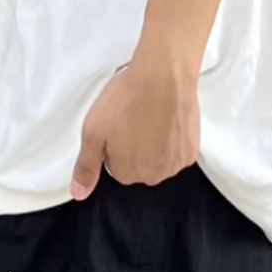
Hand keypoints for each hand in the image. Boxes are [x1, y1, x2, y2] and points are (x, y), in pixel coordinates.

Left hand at [71, 53, 198, 199]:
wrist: (163, 77)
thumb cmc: (126, 101)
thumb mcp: (93, 133)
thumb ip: (86, 167)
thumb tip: (79, 194)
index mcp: (127, 174)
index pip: (115, 167)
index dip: (113, 144)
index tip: (116, 126)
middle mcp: (154, 176)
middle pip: (138, 166)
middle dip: (133, 147)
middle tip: (131, 120)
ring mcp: (176, 164)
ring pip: (158, 159)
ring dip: (153, 144)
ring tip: (148, 117)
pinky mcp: (192, 149)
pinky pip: (176, 150)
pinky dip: (172, 138)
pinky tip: (166, 118)